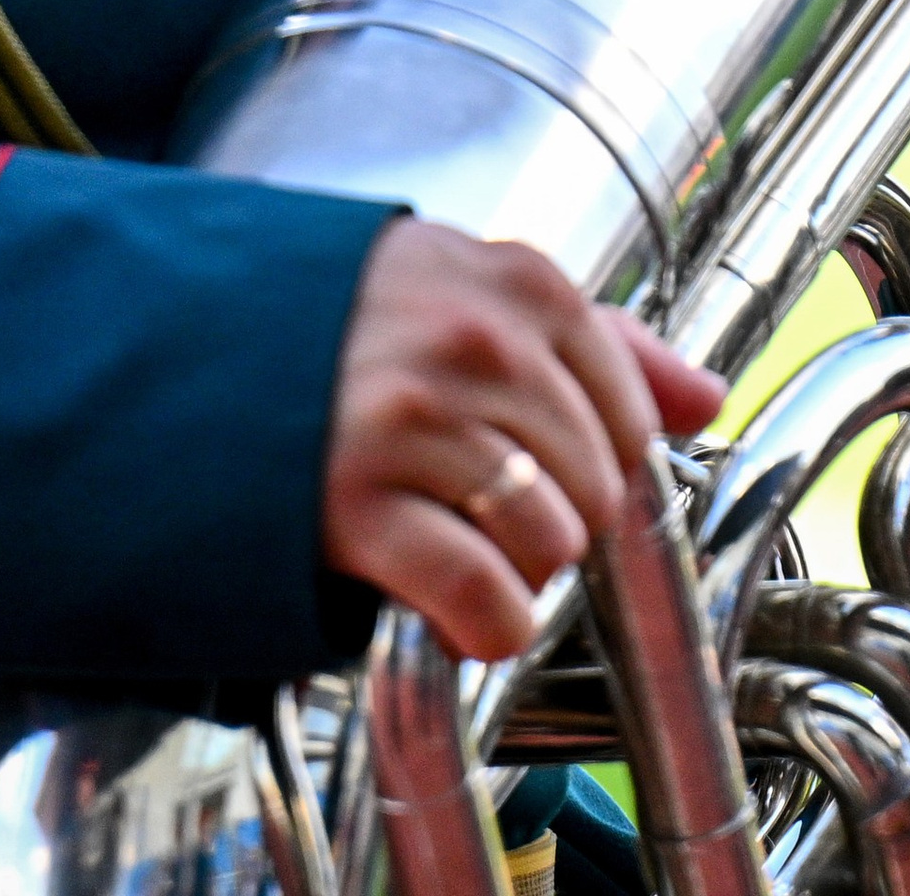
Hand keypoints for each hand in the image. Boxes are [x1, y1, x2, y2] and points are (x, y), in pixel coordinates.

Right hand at [323, 217, 726, 660]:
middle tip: (498, 513)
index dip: (601, 462)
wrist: (201, 351)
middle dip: (563, 519)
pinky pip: (480, 595)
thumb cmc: (358, 329)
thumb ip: (605, 343)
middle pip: (597, 484)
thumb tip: (708, 399)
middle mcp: (475, 343)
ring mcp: (412, 420)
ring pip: (551, 543)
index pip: (631, 412)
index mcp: (519, 284)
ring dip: (523, 574)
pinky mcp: (355, 501)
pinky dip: (488, 624)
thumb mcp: (481, 294)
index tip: (556, 470)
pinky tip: (462, 609)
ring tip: (471, 547)